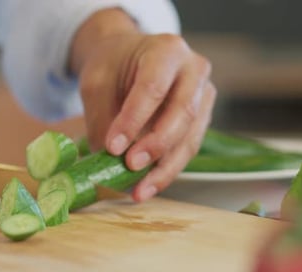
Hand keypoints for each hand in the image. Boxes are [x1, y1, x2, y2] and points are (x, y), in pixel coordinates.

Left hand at [70, 9, 215, 201]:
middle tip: (131, 167)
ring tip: (140, 190)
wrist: (131, 56)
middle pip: (183, 112)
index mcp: (167, 50)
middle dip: (157, 145)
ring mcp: (204, 94)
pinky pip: (189, 147)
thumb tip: (106, 160)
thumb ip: (102, 117)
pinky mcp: (203, 117)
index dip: (134, 120)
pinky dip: (168, 169)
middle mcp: (194, 70)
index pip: (153, 88)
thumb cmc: (114, 64)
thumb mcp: (97, 81)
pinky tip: (148, 185)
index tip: (113, 147)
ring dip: (165, 168)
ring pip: (190, 137)